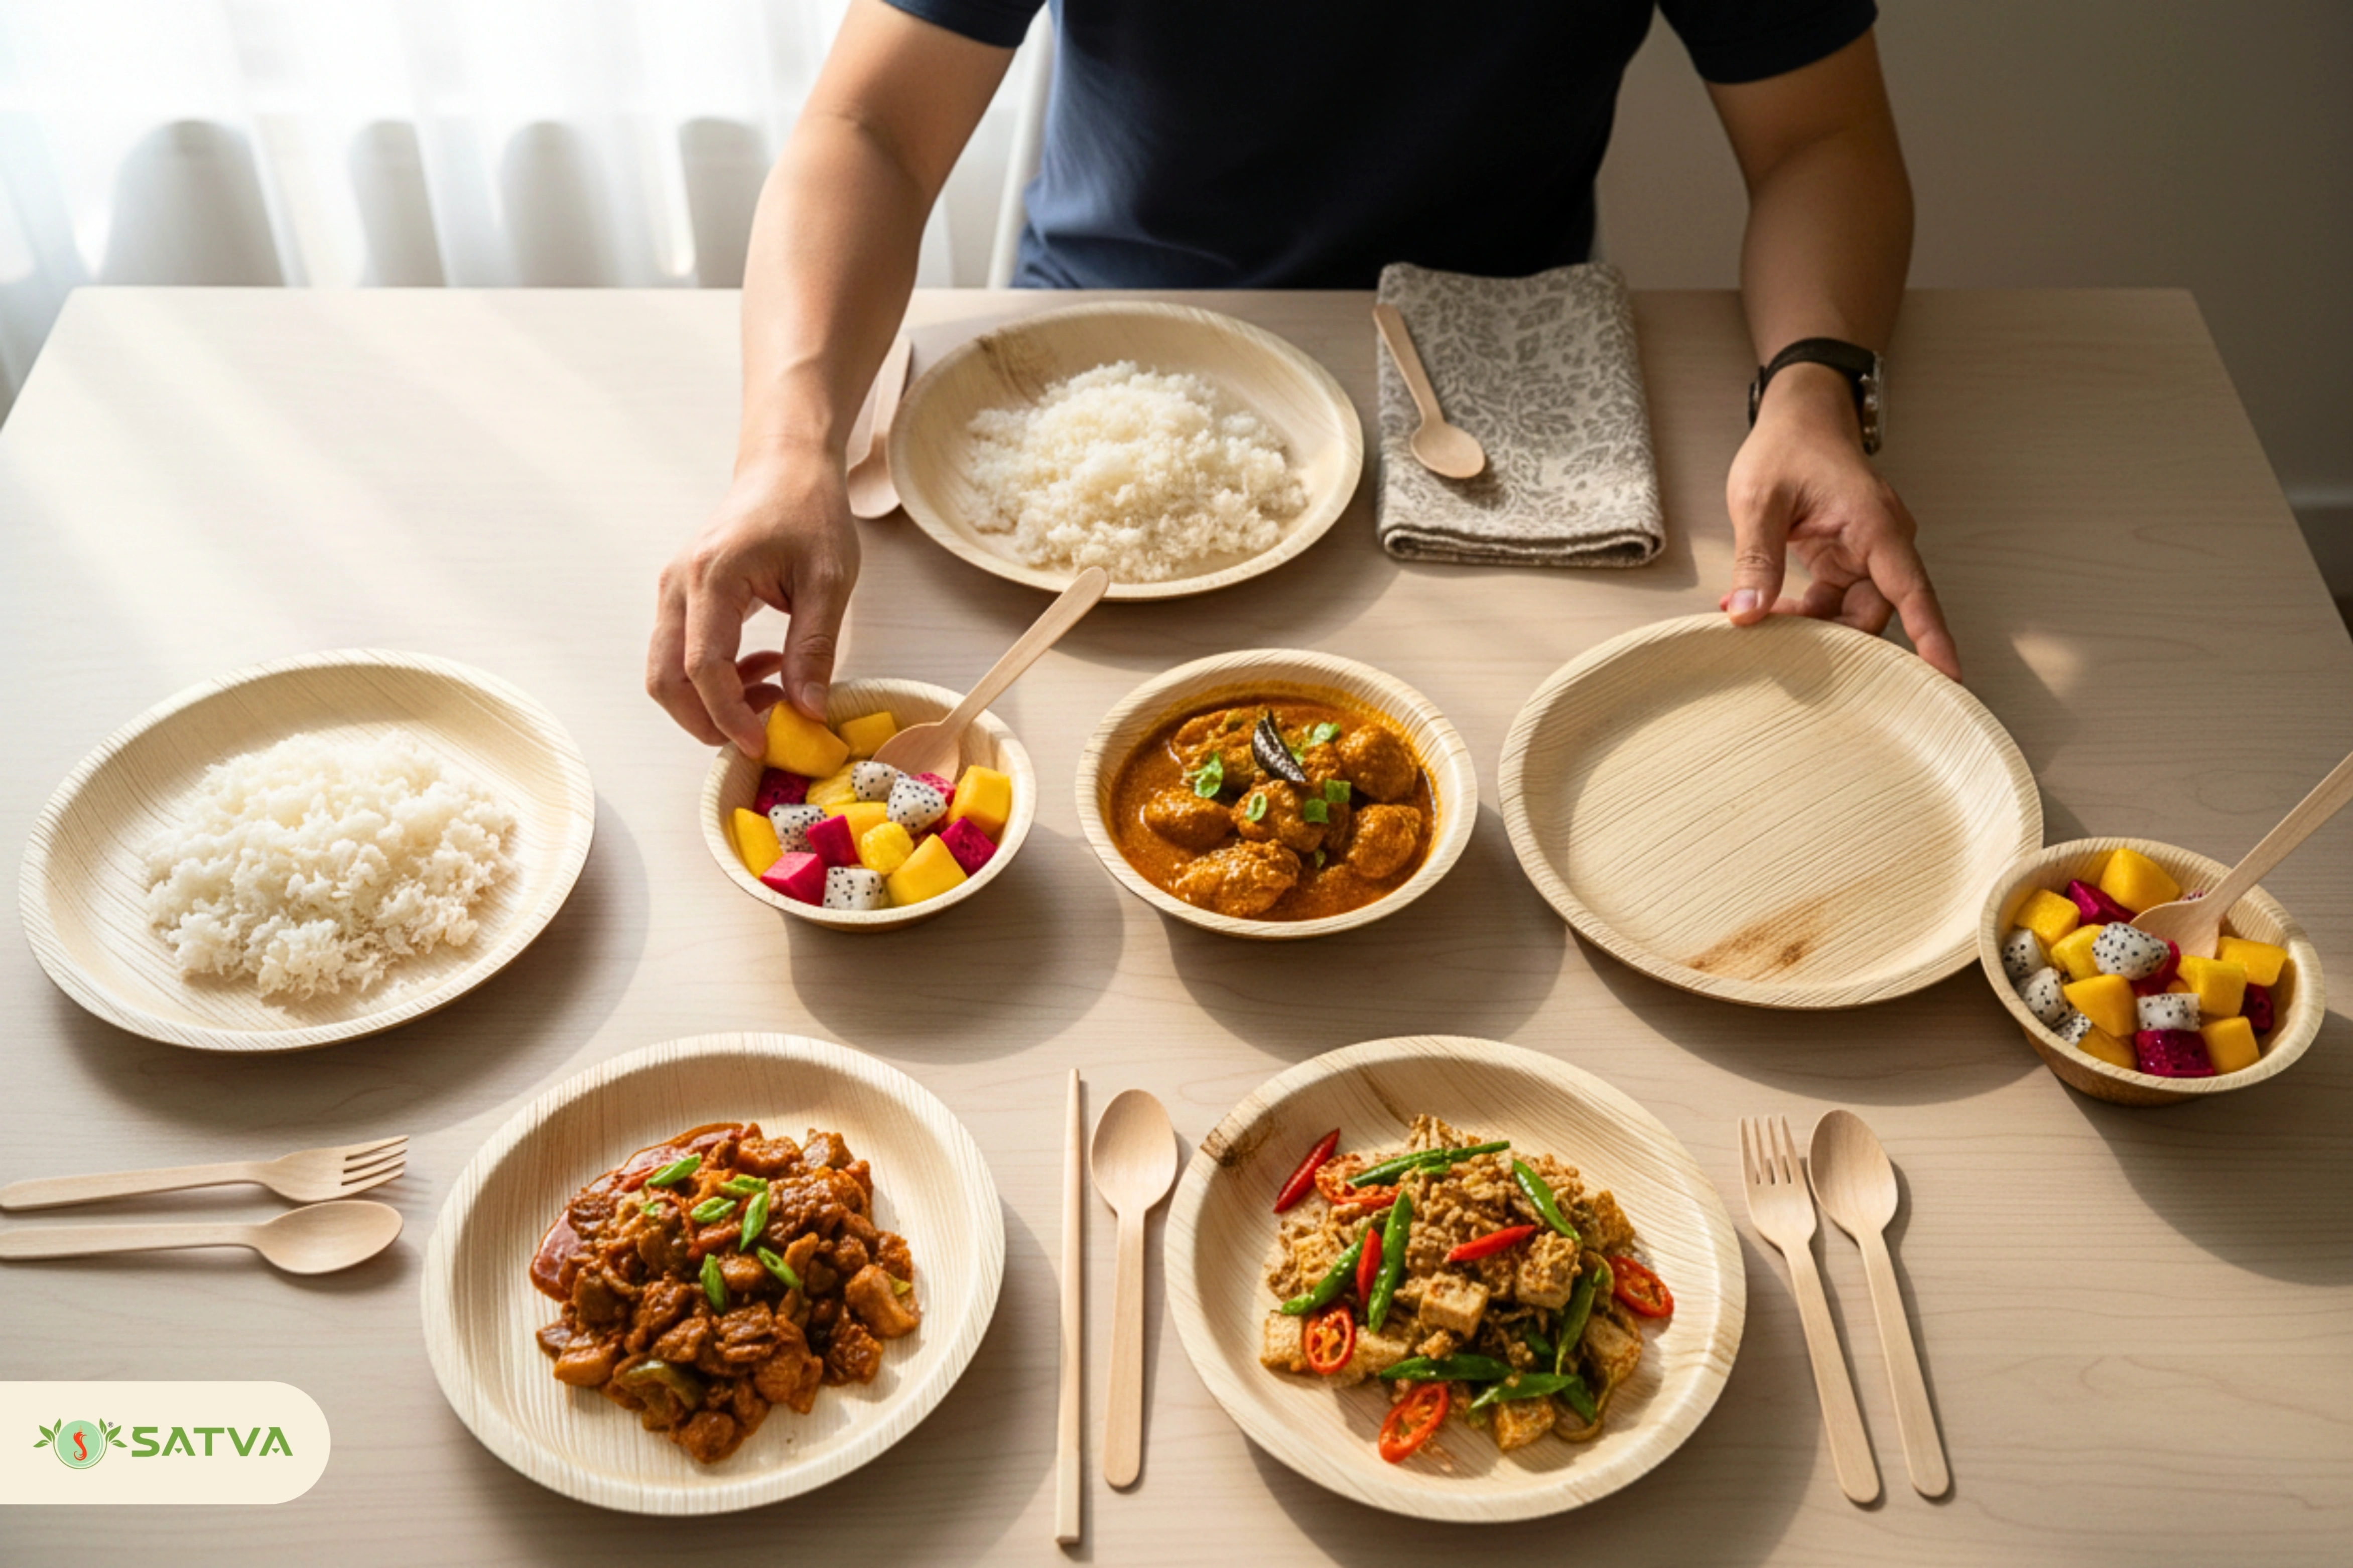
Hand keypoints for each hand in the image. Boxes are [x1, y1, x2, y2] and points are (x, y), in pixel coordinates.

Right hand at [647, 442, 860, 754]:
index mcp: (712, 577)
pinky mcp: (680, 598)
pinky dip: (714, 679)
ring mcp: (672, 591)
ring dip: (711, 701)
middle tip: (762, 733)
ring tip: (774, 691)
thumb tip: (808, 711)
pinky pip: (681, 654)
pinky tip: (763, 668)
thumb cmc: (809, 512)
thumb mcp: (828, 581)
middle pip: (665, 679)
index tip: (764, 742)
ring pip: (667, 672)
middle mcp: (678, 586)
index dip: (729, 715)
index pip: (703, 667)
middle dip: (706, 722)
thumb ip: (814, 648)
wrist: (786, 469)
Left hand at [1719, 363, 1960, 680]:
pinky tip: (1765, 608)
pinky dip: (1803, 611)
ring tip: (1762, 624)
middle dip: (1834, 640)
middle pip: (1875, 613)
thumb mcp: (1759, 501)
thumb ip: (1755, 558)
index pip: (1913, 593)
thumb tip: (1745, 612)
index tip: (1949, 679)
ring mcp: (1866, 552)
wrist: (1799, 417)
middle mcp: (1881, 542)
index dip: (1931, 639)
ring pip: (1851, 612)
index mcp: (1875, 526)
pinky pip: (1834, 600)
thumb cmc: (1788, 446)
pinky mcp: (1847, 558)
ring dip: (1811, 626)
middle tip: (1784, 653)